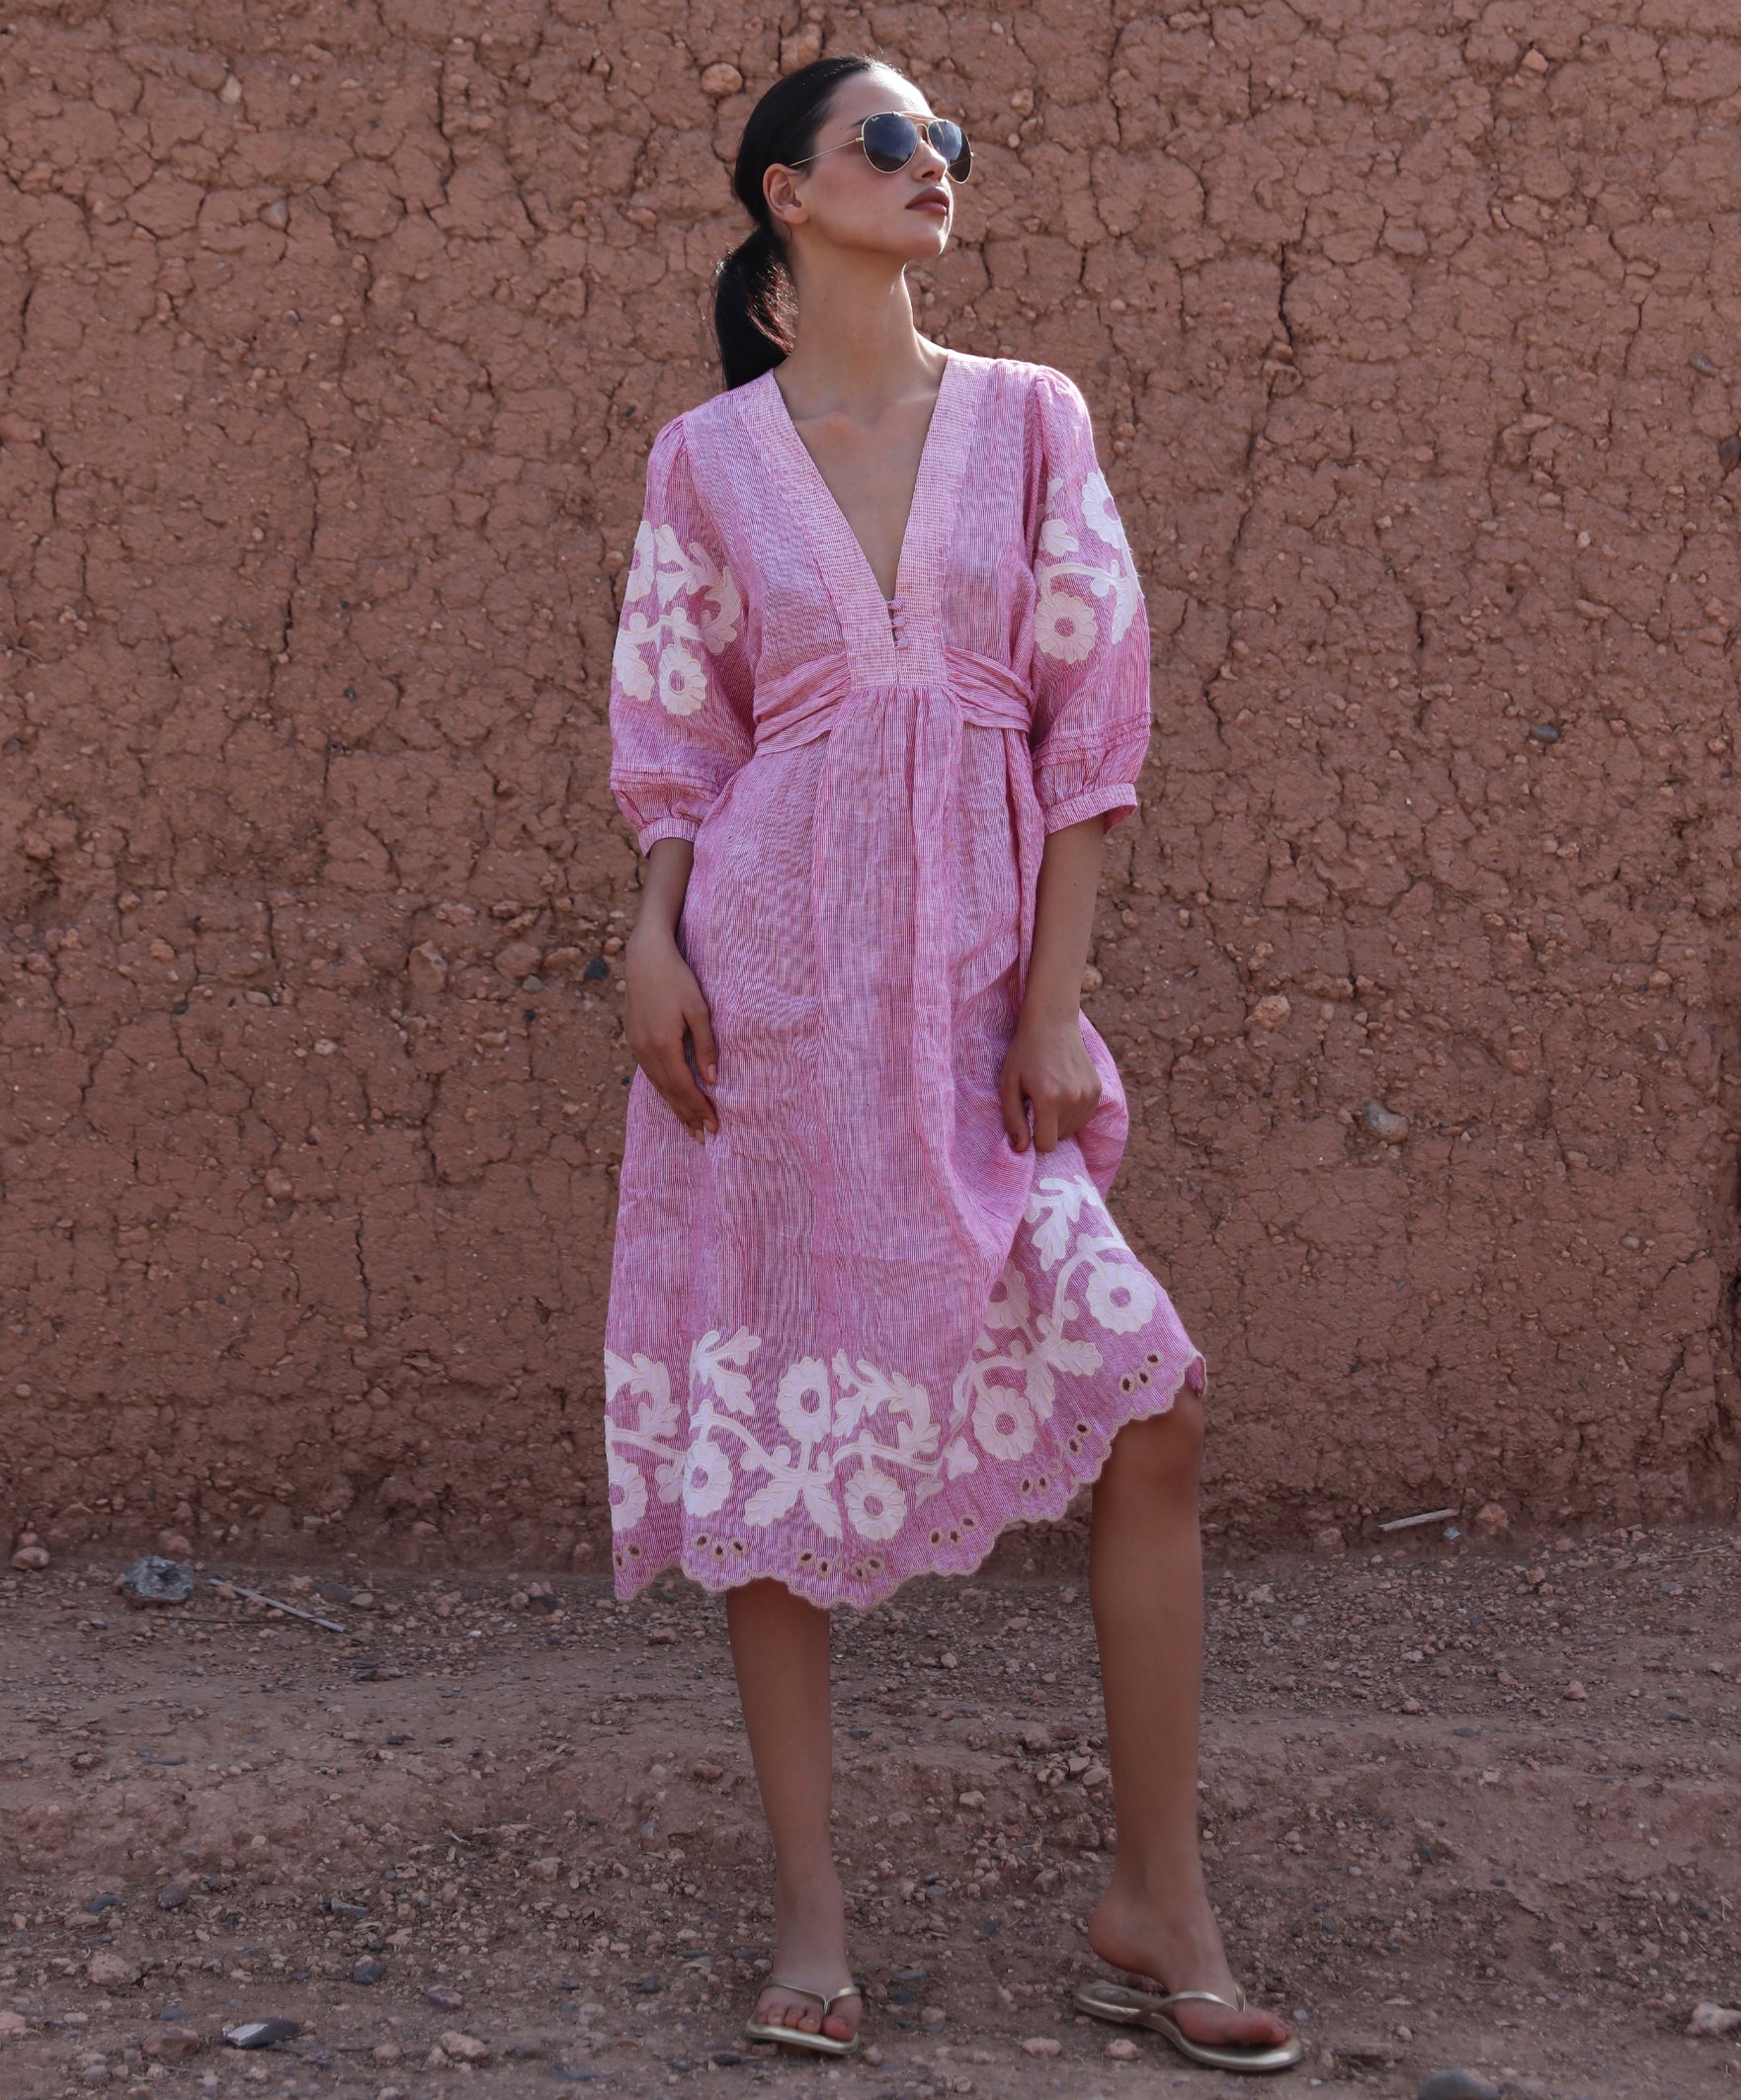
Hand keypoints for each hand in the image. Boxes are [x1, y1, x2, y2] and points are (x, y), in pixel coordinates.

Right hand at [625, 924, 717, 1137]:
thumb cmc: (677, 979)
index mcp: (664, 1045)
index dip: (699, 1109)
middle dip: (687, 1116)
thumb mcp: (699, 1010)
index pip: (684, 1087)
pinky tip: (671, 1097)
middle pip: (669, 1092)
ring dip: (674, 1107)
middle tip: (703, 1137)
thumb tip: (713, 1080)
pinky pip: (650, 1074)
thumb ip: (706, 1046)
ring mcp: (637, 1046)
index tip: (714, 1126)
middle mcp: (646, 1051)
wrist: (644, 957)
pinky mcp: (634, 1039)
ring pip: (657, 1085)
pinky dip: (663, 1090)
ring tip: (689, 1126)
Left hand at [999, 1007, 1100, 1152]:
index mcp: (1049, 1099)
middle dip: (1046, 1127)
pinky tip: (1062, 1092)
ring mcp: (1089, 1095)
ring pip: (1072, 1129)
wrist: (1052, 1023)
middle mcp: (1073, 1099)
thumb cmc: (1024, 1054)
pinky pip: (1084, 1117)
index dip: (1034, 1139)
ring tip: (1050, 1095)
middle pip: (1059, 1138)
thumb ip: (1013, 1120)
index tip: (1028, 1122)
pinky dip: (1072, 1112)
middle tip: (1037, 1101)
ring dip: (1059, 1121)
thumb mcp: (1008, 1084)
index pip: (1047, 1145)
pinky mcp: (1097, 1090)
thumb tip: (1022, 1149)